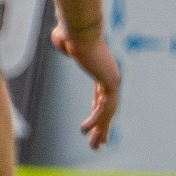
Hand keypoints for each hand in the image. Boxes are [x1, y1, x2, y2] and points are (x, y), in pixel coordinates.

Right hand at [51, 22, 119, 150]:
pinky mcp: (112, 82)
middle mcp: (110, 76)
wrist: (80, 29)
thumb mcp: (64, 40)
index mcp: (100, 70)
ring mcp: (113, 79)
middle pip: (108, 108)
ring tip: (95, 146)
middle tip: (100, 144)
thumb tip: (61, 39)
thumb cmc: (71, 32)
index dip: (97, 112)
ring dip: (101, 130)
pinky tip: (85, 130)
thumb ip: (66, 44)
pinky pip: (104, 107)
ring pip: (109, 111)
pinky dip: (96, 119)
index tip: (92, 126)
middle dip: (103, 127)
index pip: (101, 96)